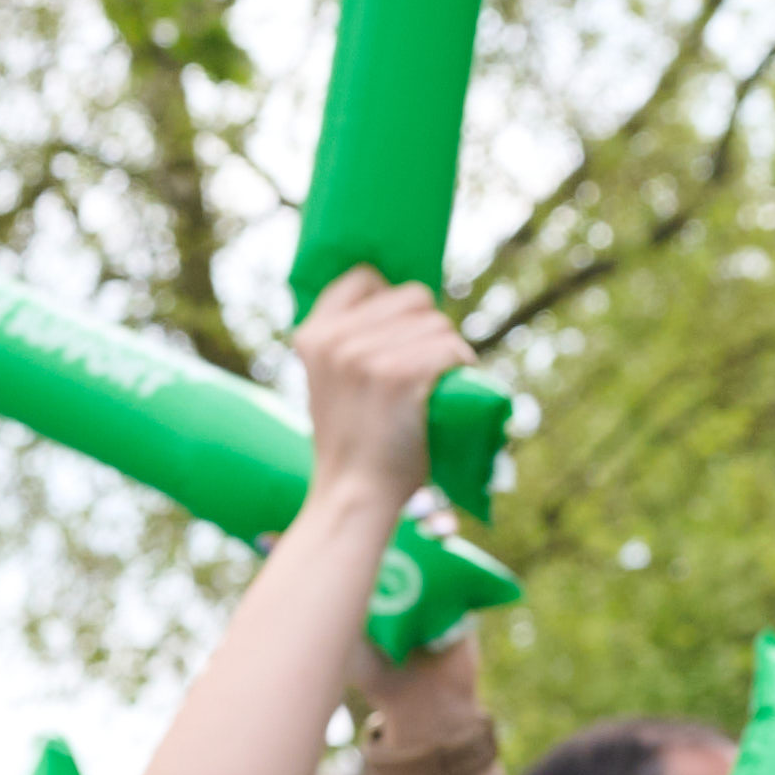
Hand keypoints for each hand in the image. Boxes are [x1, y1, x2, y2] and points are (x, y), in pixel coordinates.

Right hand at [284, 271, 458, 510]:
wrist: (353, 495)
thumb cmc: (351, 444)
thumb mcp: (328, 383)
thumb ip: (347, 344)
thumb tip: (400, 305)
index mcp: (313, 335)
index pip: (364, 279)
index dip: (391, 299)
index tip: (401, 327)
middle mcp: (336, 339)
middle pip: (412, 299)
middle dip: (427, 328)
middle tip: (422, 368)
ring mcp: (367, 355)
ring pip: (438, 325)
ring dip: (448, 351)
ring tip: (434, 385)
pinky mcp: (401, 374)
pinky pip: (452, 349)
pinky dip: (461, 366)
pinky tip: (449, 390)